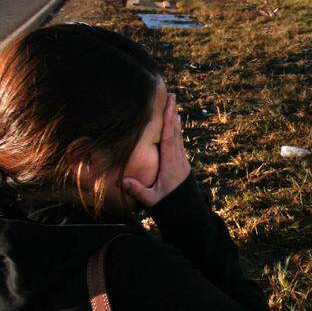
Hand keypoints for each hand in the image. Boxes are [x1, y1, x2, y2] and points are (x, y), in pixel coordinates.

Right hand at [123, 93, 190, 208]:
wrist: (188, 214)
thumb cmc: (168, 207)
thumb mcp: (152, 201)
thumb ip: (138, 190)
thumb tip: (123, 181)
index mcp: (171, 165)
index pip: (169, 139)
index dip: (168, 122)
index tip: (169, 107)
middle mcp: (178, 160)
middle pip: (175, 133)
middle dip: (173, 114)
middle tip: (172, 96)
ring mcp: (182, 162)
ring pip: (179, 137)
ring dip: (175, 121)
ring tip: (173, 105)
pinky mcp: (182, 165)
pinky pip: (179, 143)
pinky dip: (177, 132)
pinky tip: (176, 126)